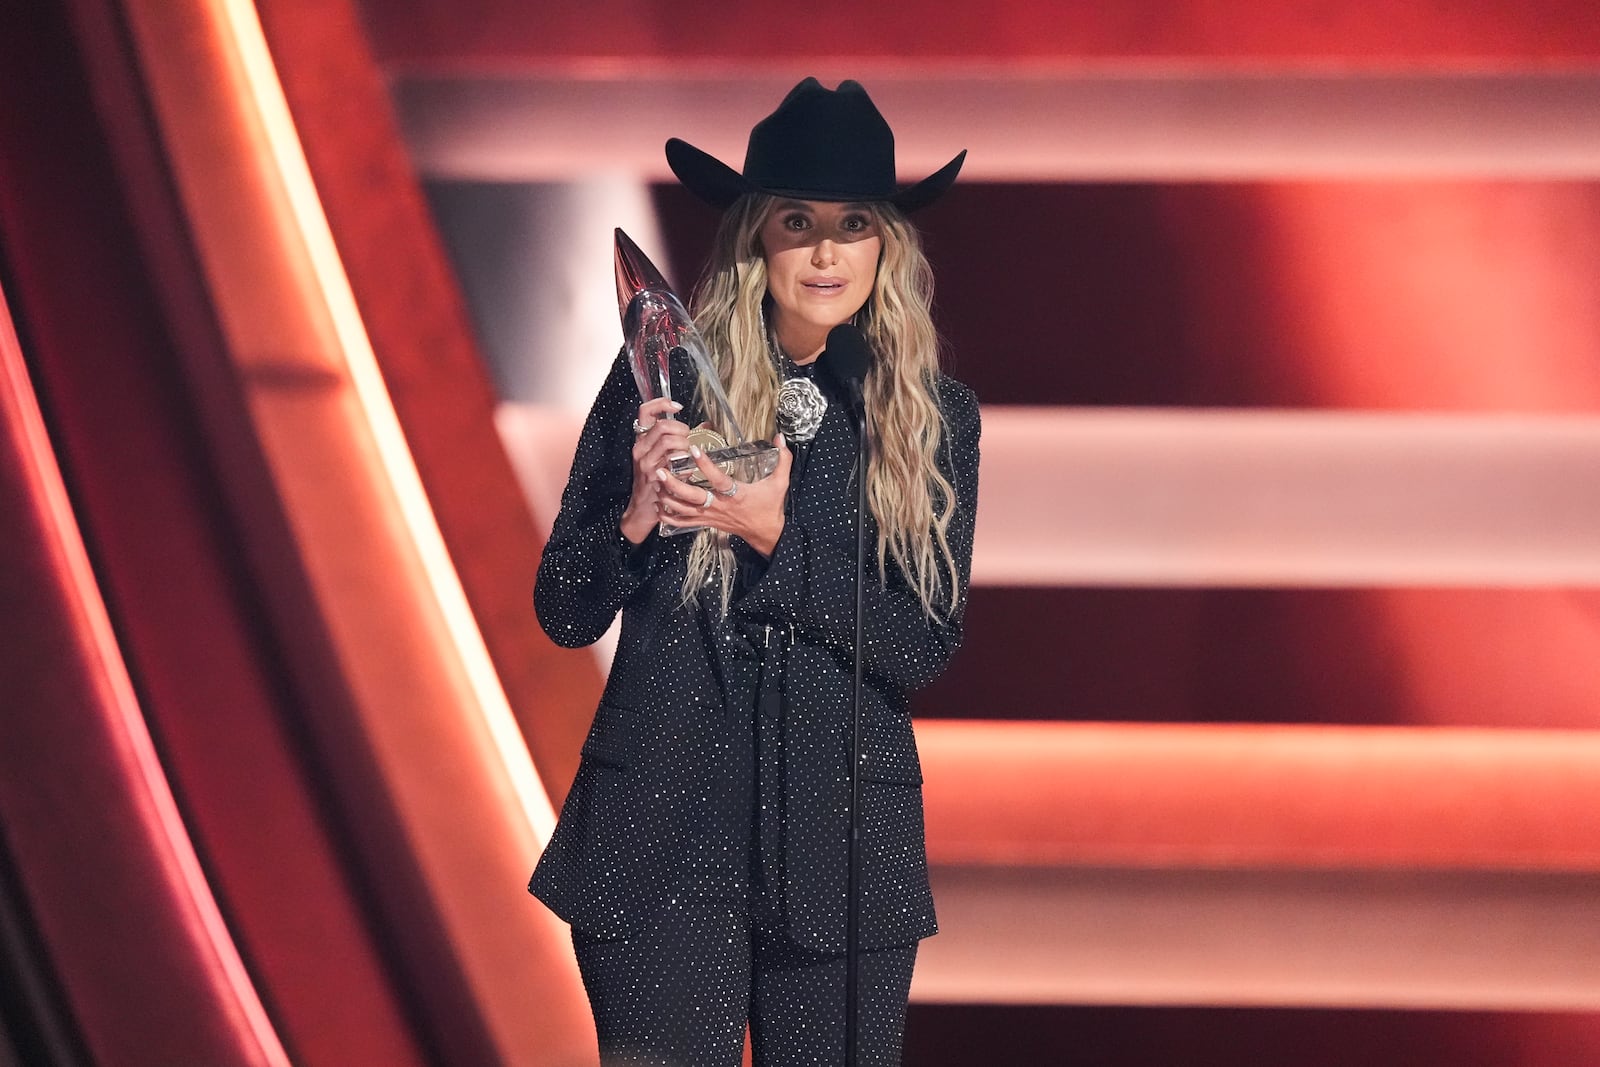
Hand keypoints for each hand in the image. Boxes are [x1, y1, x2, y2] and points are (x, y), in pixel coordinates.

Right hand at [620, 398, 688, 544]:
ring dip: (684, 445)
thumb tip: (705, 426)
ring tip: (687, 454)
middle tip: (688, 439)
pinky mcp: (654, 476)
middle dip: (681, 429)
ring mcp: (646, 463)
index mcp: (642, 440)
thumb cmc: (655, 481)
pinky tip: (687, 470)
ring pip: (668, 441)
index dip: (662, 403)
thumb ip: (680, 439)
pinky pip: (674, 462)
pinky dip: (685, 464)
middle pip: (663, 425)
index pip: (646, 411)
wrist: (643, 509)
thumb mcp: (662, 457)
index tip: (677, 406)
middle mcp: (641, 449)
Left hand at [654, 434, 792, 556]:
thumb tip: (781, 438)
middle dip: (675, 485)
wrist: (765, 533)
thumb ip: (782, 459)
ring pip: (684, 510)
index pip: (719, 480)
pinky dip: (670, 516)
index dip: (706, 466)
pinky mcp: (707, 522)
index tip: (694, 451)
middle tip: (661, 470)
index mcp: (736, 495)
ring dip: (668, 498)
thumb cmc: (770, 506)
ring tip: (656, 483)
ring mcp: (712, 516)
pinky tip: (659, 506)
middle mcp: (720, 506)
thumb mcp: (780, 483)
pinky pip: (684, 522)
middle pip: (693, 498)